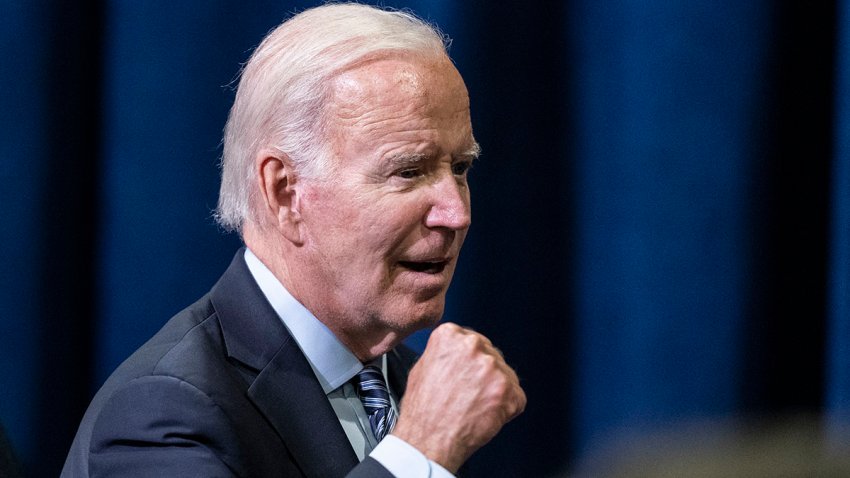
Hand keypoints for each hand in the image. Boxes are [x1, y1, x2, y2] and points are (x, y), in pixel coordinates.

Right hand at [391, 322, 525, 472]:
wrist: (428, 440)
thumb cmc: (422, 410)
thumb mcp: (422, 367)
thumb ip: (443, 352)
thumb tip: (456, 353)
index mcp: (449, 335)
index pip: (471, 341)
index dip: (469, 362)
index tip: (464, 374)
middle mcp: (473, 345)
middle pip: (490, 355)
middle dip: (484, 375)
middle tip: (469, 394)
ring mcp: (492, 367)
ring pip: (505, 376)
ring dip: (495, 391)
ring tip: (474, 407)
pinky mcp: (508, 389)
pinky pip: (517, 397)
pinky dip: (506, 409)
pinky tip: (486, 415)